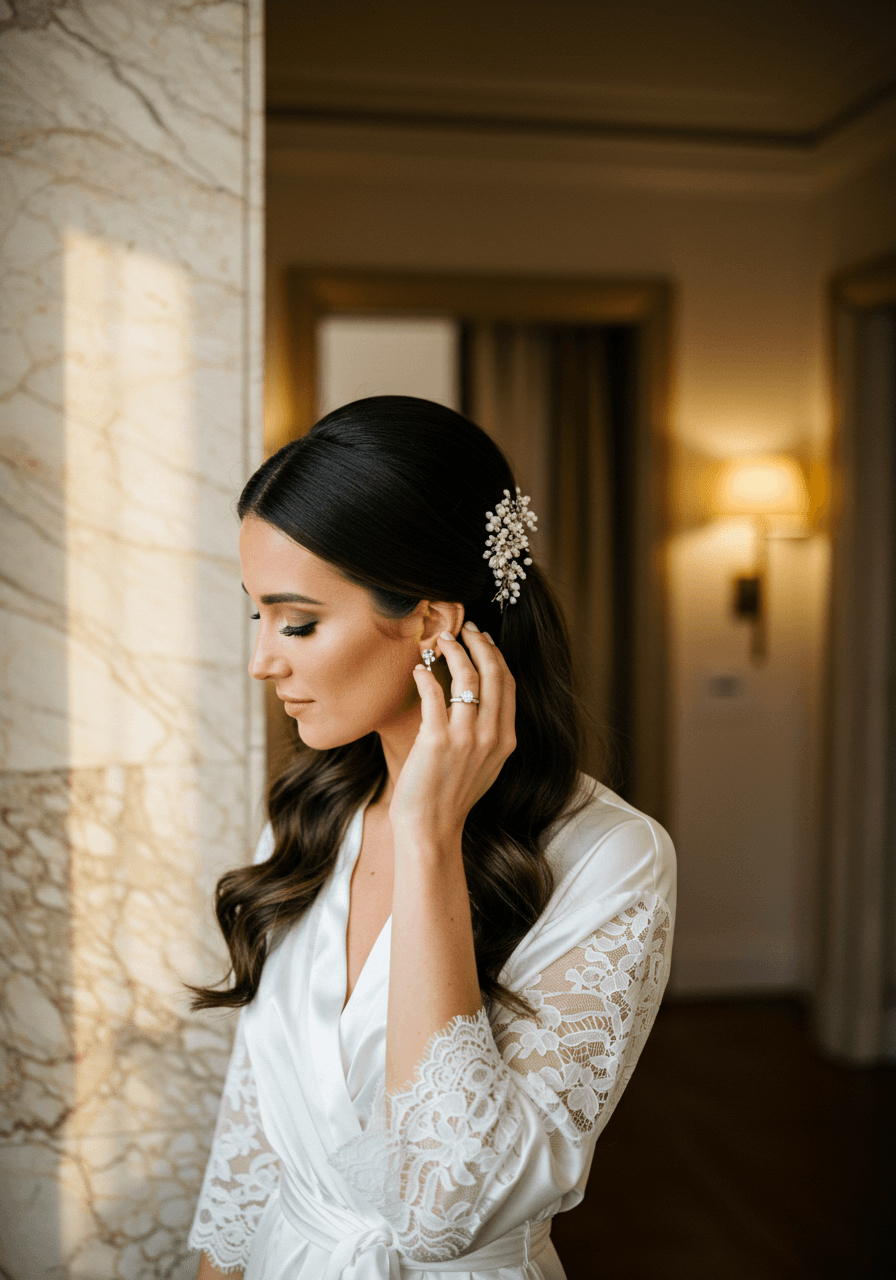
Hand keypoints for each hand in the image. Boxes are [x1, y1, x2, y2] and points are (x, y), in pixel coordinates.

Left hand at [389, 622, 515, 847]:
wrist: (431, 828)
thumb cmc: (451, 796)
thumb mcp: (485, 765)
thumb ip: (488, 733)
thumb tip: (478, 698)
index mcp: (506, 740)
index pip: (508, 684)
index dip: (496, 655)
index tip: (482, 638)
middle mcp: (491, 736)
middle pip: (493, 673)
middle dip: (479, 643)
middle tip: (464, 628)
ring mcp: (466, 738)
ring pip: (467, 678)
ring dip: (453, 652)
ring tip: (439, 640)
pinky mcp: (436, 741)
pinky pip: (434, 694)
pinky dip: (426, 675)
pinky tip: (419, 669)